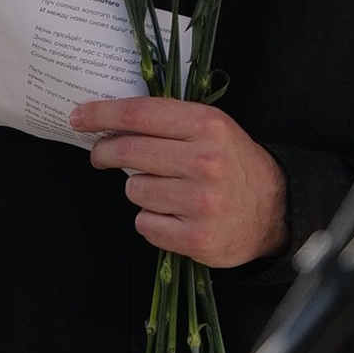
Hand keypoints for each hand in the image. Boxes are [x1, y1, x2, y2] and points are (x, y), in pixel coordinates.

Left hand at [69, 96, 289, 266]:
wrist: (274, 210)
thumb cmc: (234, 164)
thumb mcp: (213, 129)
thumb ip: (169, 122)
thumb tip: (111, 121)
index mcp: (207, 126)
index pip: (140, 114)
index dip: (102, 114)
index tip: (79, 117)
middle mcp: (205, 162)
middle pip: (129, 151)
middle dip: (106, 152)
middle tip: (101, 154)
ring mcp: (200, 203)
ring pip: (135, 190)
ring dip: (141, 190)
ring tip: (166, 191)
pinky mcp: (196, 238)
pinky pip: (145, 224)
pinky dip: (152, 221)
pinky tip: (174, 216)